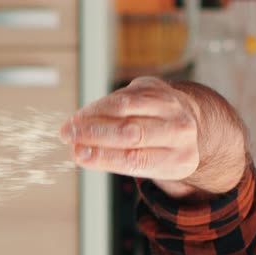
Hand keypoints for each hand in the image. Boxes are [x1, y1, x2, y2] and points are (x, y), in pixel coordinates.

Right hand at [60, 77, 246, 198]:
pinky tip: (83, 115)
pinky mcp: (156, 88)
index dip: (104, 157)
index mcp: (180, 160)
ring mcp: (170, 106)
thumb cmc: (158, 149)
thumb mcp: (149, 165)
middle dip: (95, 135)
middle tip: (69, 137)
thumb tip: (79, 152)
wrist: (186, 121)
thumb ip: (118, 159)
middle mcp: (180, 131)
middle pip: (131, 132)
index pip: (136, 160)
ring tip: (71, 126)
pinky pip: (122, 96)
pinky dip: (99, 106)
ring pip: (124, 108)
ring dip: (92, 117)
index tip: (78, 155)